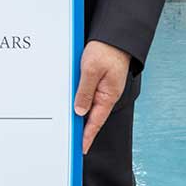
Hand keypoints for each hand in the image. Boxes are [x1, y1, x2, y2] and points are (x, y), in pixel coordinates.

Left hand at [74, 40, 130, 154]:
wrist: (114, 37)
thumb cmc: (106, 51)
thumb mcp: (91, 70)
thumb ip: (85, 91)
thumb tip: (80, 111)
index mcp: (108, 95)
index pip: (96, 121)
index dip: (88, 135)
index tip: (82, 148)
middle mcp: (106, 94)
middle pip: (93, 116)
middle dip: (83, 129)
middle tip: (72, 141)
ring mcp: (103, 88)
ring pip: (89, 105)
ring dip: (81, 115)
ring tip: (70, 127)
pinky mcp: (99, 80)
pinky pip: (89, 94)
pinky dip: (81, 102)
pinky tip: (74, 105)